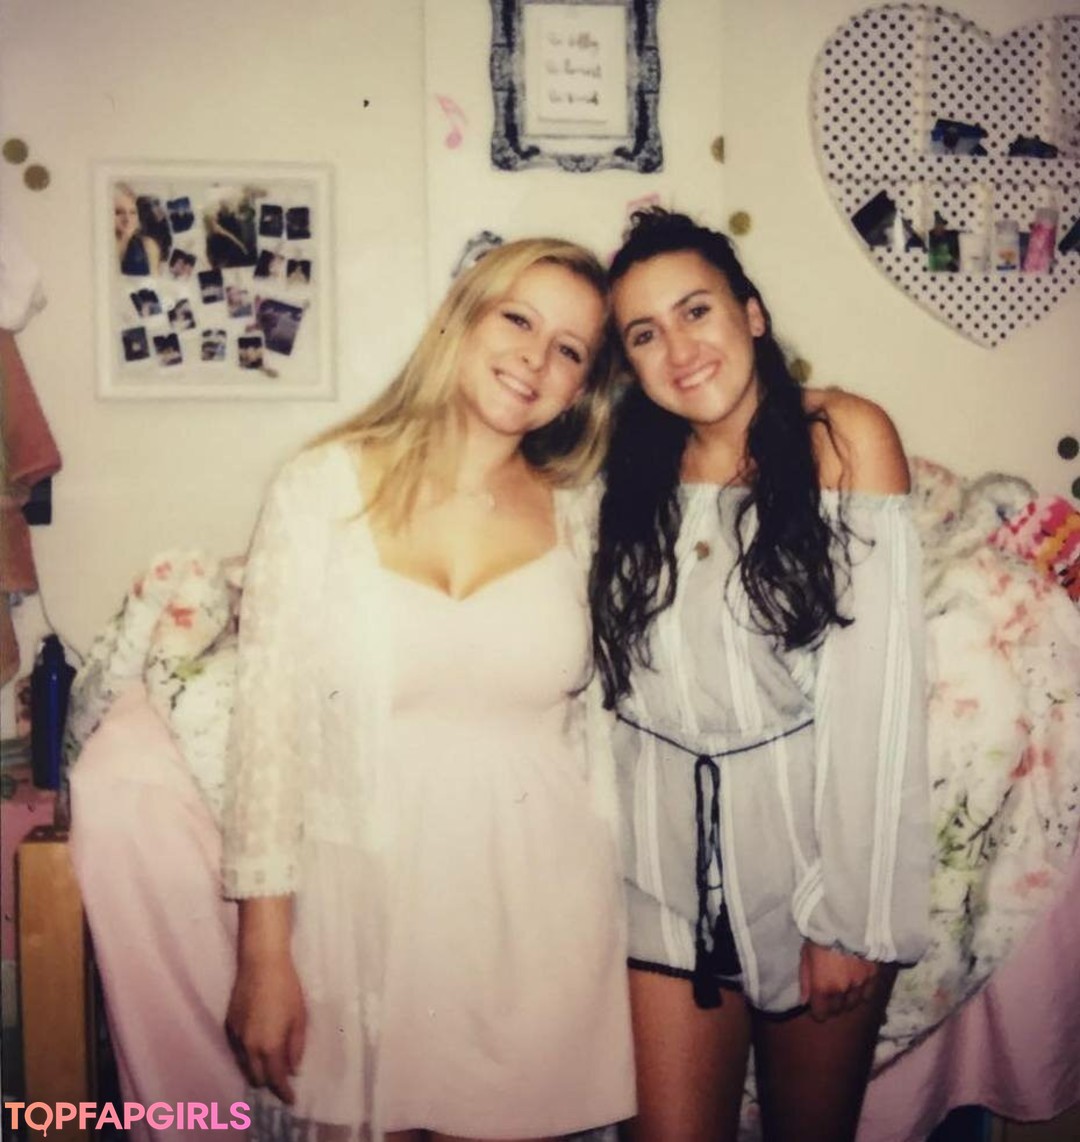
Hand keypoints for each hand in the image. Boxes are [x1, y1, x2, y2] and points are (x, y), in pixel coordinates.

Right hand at [226, 954, 306, 1103]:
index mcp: (268, 1046)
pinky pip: (238, 1050)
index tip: (291, 1099)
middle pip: (256, 1078)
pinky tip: (257, 1048)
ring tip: (270, 1067)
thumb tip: (293, 1069)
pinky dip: (248, 1056)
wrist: (261, 963)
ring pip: (245, 1066)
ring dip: (257, 1070)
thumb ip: (296, 1046)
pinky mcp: (229, 1025)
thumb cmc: (287, 987)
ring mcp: (236, 1036)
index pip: (275, 1079)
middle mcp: (248, 1046)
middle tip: (281, 1081)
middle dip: (269, 1083)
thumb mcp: (299, 1017)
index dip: (284, 1092)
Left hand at [798, 940, 879, 1022]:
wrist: (843, 920)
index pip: (822, 1014)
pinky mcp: (873, 975)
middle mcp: (843, 991)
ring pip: (855, 1003)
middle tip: (830, 994)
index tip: (817, 1004)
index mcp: (823, 988)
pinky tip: (857, 983)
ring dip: (848, 999)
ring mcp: (860, 984)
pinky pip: (869, 992)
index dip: (818, 1011)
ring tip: (844, 988)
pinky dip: (862, 991)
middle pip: (839, 1010)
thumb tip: (804, 1001)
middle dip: (833, 1005)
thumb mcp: (805, 956)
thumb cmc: (819, 936)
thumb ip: (805, 981)